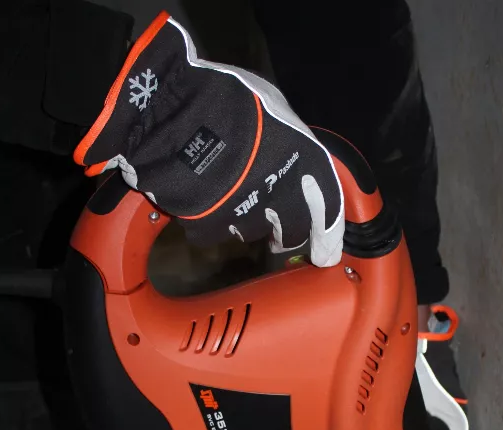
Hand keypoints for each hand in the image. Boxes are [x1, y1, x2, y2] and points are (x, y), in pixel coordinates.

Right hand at [74, 11, 343, 267]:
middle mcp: (282, 197)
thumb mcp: (273, 107)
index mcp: (305, 165)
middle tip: (278, 234)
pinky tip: (205, 201)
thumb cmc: (231, 100)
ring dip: (250, 223)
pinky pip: (216, 231)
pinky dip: (214, 221)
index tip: (325, 256)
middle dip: (287, 235)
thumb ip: (291, 138)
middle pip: (292, 232)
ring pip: (254, 232)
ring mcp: (246, 216)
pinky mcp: (211, 228)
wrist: (174, 113)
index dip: (328, 239)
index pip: (328, 213)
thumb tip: (294, 153)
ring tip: (233, 199)